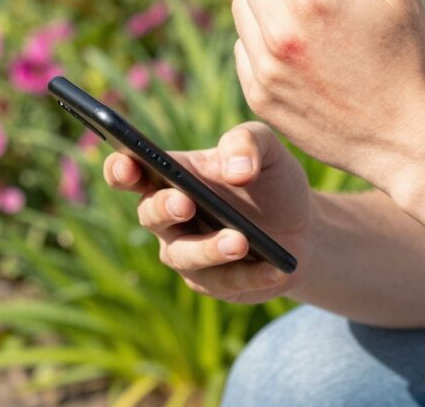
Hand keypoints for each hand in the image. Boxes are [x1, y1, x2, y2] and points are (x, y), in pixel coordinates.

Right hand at [103, 121, 313, 302]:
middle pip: (151, 214)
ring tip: (240, 242)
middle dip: (164, 208)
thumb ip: (248, 142)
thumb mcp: (268, 149)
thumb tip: (236, 170)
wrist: (302, 226)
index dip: (121, 169)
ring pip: (184, 255)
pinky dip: (251, 275)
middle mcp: (172, 216)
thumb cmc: (272, 181)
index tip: (126, 165)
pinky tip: (275, 269)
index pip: (133, 170)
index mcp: (176, 175)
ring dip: (209, 248)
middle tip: (186, 203)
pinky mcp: (212, 282)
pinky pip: (225, 281)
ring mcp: (188, 251)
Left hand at [231, 0, 424, 189]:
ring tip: (319, 23)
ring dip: (273, 1)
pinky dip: (268, 39)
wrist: (411, 137)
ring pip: (243, 5)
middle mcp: (278, 31)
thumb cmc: (411, 54)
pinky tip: (310, 54)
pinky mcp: (258, 96)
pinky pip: (243, 45)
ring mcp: (263, 68)